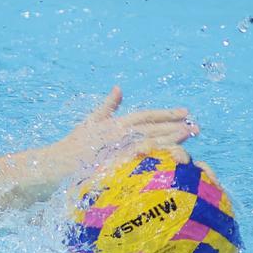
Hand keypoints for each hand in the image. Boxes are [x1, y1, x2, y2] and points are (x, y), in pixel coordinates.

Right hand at [51, 86, 198, 173]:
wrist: (55, 164)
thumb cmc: (73, 145)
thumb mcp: (90, 121)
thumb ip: (107, 106)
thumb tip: (118, 88)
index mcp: (114, 123)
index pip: (145, 116)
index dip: (166, 113)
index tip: (185, 112)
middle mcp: (117, 133)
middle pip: (152, 128)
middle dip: (175, 126)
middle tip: (197, 126)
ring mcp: (115, 148)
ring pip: (150, 141)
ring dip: (170, 139)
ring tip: (189, 137)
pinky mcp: (113, 163)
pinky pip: (139, 158)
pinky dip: (155, 155)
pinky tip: (170, 156)